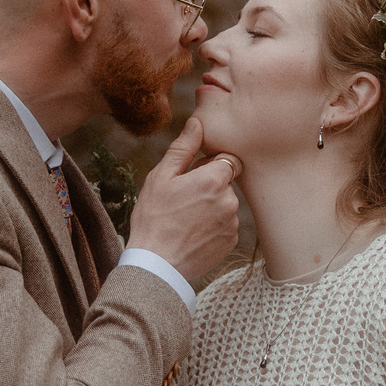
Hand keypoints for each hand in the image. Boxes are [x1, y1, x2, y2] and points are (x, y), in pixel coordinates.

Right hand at [126, 117, 240, 283]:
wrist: (156, 264)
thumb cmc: (153, 217)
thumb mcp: (161, 177)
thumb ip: (183, 148)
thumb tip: (197, 122)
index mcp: (214, 179)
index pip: (228, 159)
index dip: (210, 165)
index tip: (193, 176)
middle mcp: (229, 200)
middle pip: (226, 183)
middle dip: (210, 186)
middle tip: (183, 200)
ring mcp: (232, 223)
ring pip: (226, 205)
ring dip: (212, 207)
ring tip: (185, 220)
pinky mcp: (231, 243)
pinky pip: (226, 226)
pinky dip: (214, 227)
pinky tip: (192, 233)